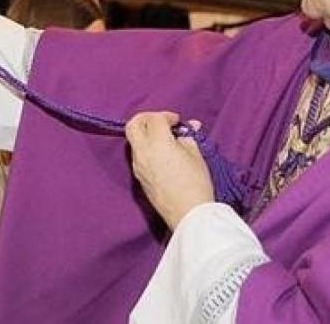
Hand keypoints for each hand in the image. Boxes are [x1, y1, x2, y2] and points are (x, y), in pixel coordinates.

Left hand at [125, 111, 213, 230]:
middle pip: (133, 125)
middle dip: (146, 118)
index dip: (167, 116)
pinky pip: (137, 155)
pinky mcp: (138, 177)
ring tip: (164, 139)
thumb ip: (188, 138)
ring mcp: (137, 165)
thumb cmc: (196, 183)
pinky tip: (161, 154)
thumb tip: (189, 127)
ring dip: (145, 133)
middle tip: (162, 122)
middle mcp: (142, 152)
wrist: (188, 214)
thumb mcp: (196, 156)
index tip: (178, 122)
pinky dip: (146, 148)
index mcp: (157, 143)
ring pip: (133, 140)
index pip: (154, 119)